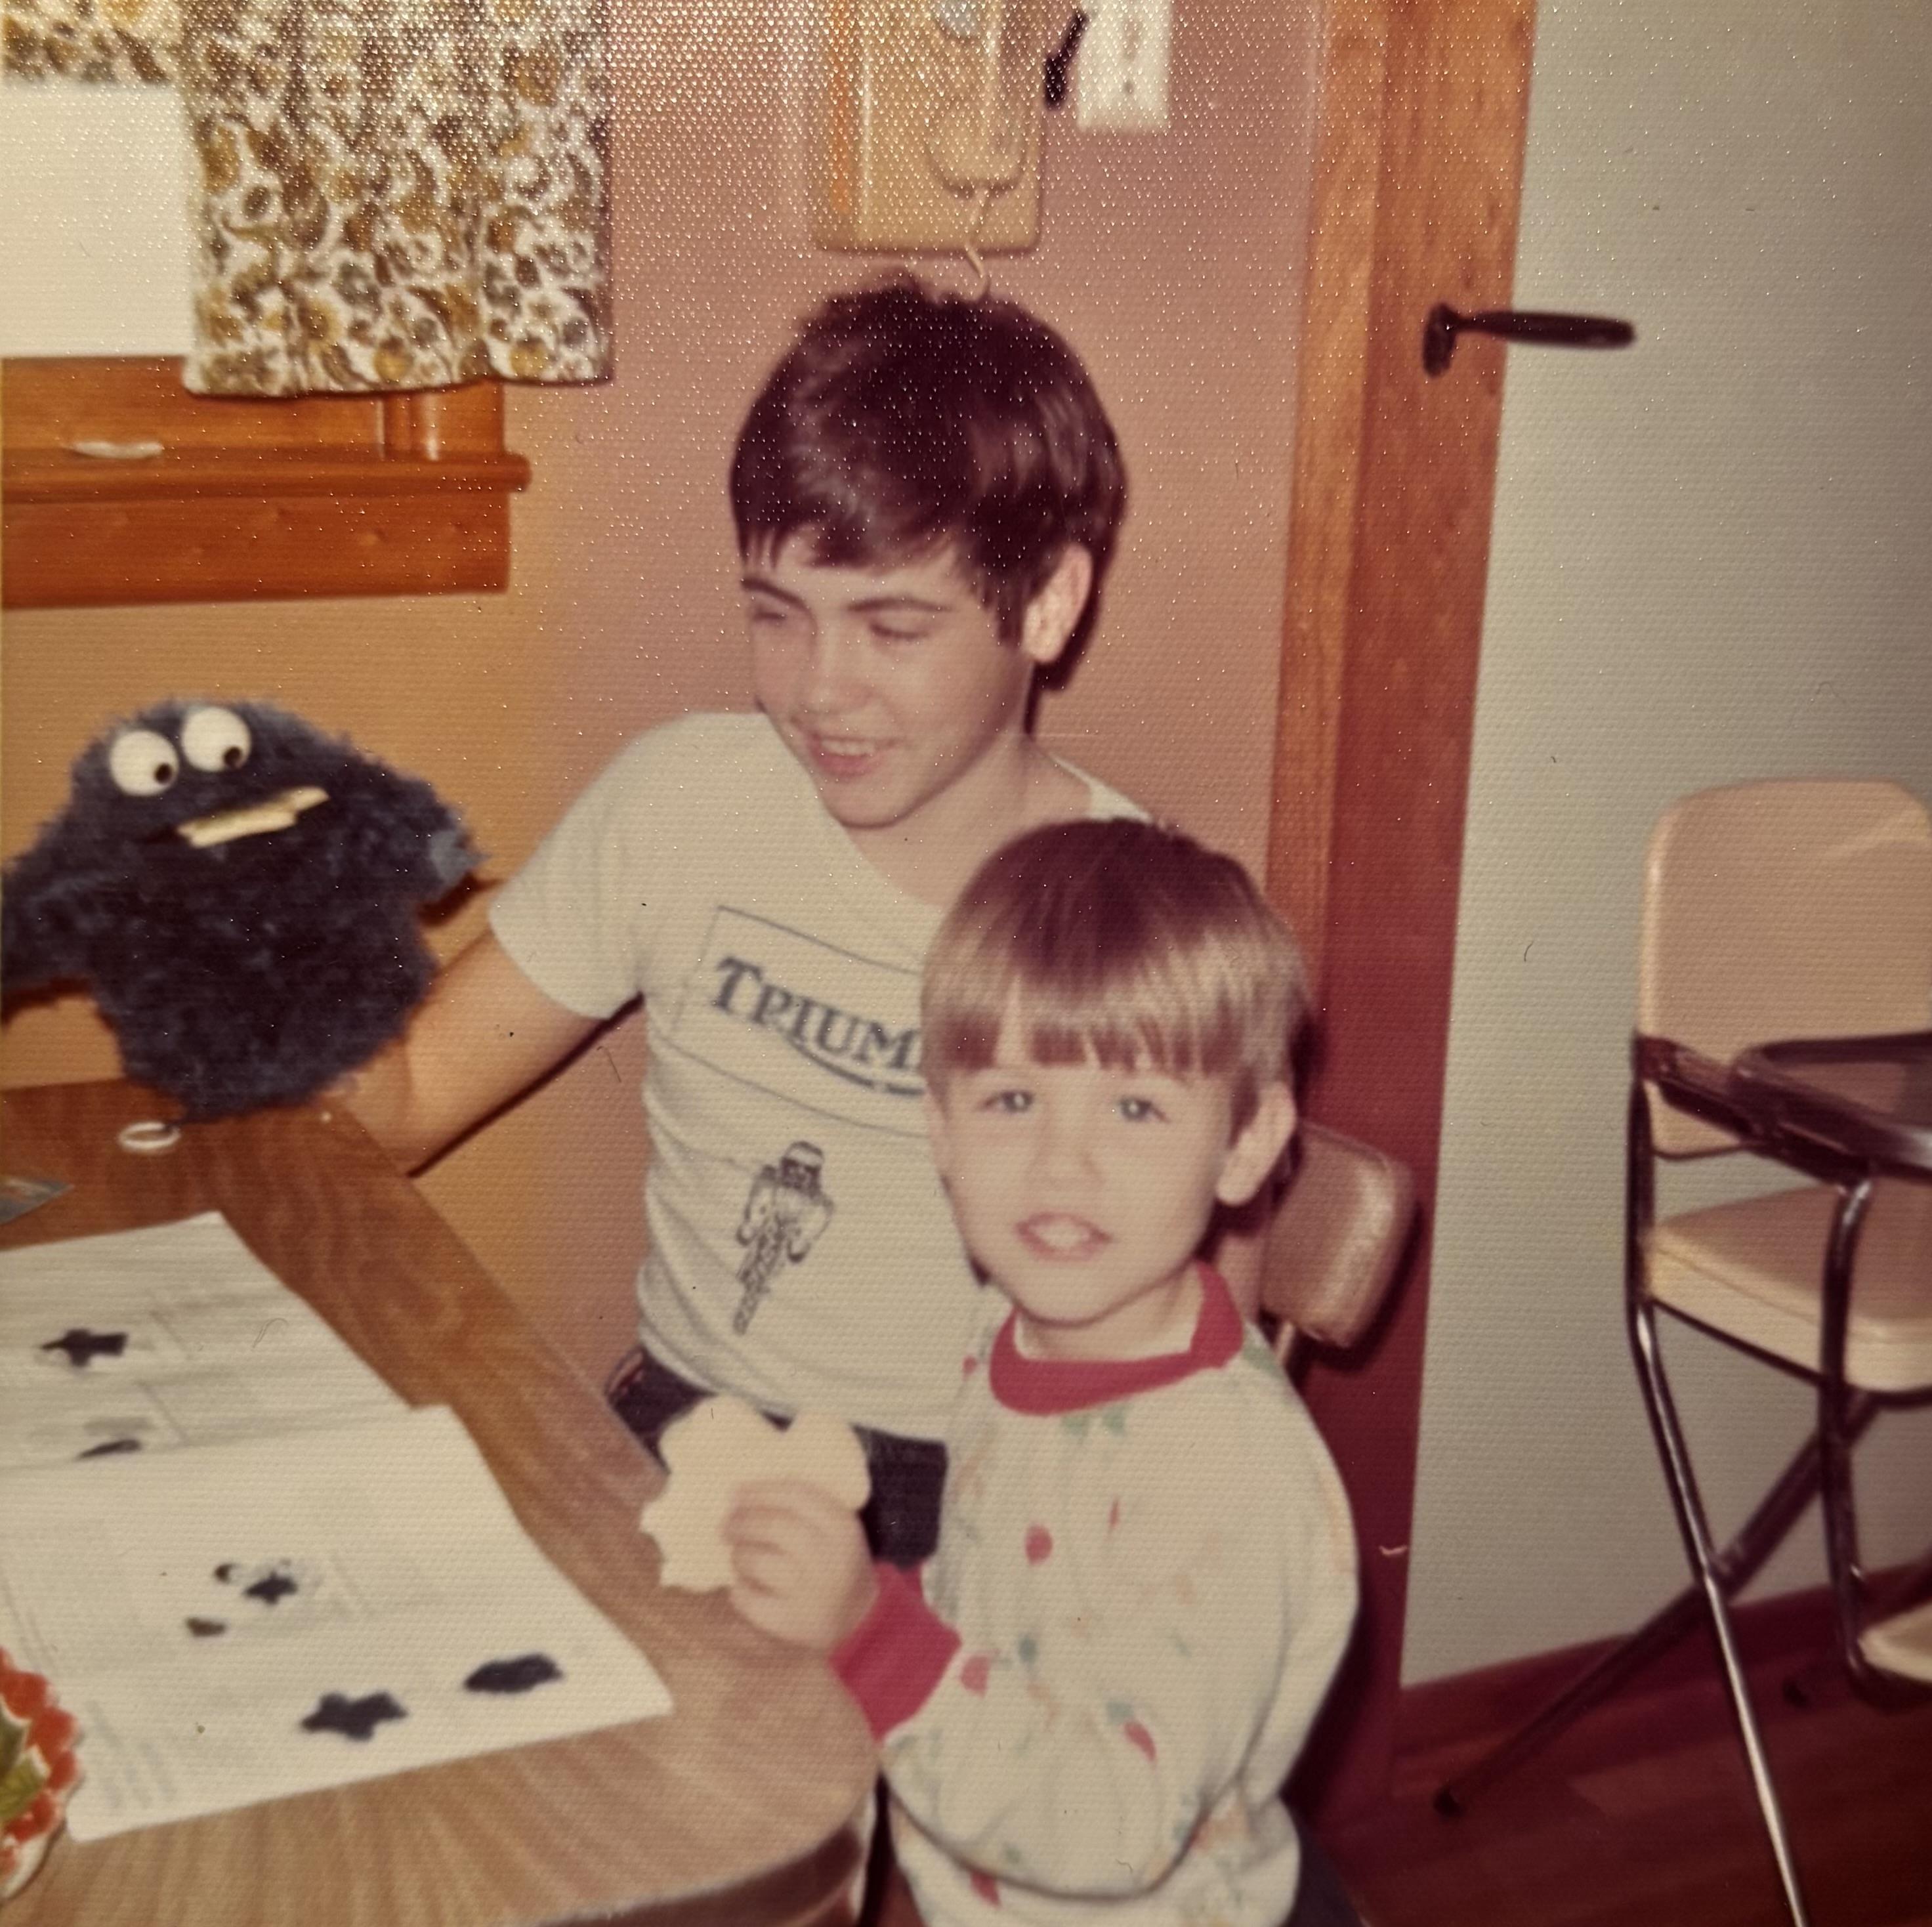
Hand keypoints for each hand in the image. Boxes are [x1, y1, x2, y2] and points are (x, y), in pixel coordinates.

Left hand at [723, 1479, 877, 1651]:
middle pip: (773, 1526)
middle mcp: (828, 1557)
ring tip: (738, 1555)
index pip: (796, 1495)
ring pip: (757, 1561)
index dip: (760, 1491)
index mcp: (842, 1527)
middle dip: (742, 1521)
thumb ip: (803, 1510)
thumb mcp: (836, 1530)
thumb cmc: (835, 1564)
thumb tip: (740, 1495)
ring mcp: (810, 1592)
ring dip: (739, 1554)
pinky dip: (739, 1588)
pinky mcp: (790, 1621)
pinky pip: (748, 1598)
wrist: (859, 1621)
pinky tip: (743, 1586)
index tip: (736, 1492)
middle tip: (726, 1525)